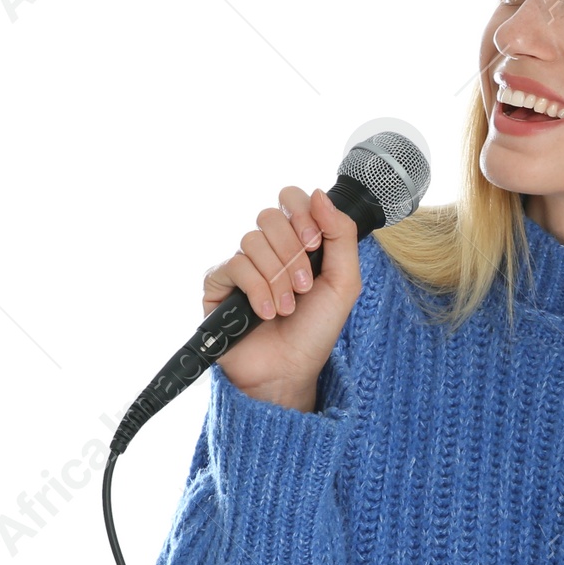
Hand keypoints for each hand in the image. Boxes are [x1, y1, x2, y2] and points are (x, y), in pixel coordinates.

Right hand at [201, 186, 361, 404]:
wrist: (290, 370)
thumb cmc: (316, 329)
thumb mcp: (344, 281)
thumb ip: (341, 235)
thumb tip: (320, 194)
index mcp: (297, 241)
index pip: (291, 198)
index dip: (302, 213)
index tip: (315, 243)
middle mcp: (267, 248)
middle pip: (269, 216)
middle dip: (293, 252)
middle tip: (305, 285)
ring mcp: (241, 264)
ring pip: (252, 241)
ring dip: (278, 278)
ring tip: (288, 308)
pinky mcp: (218, 283)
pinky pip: (235, 266)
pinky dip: (258, 290)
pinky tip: (267, 313)